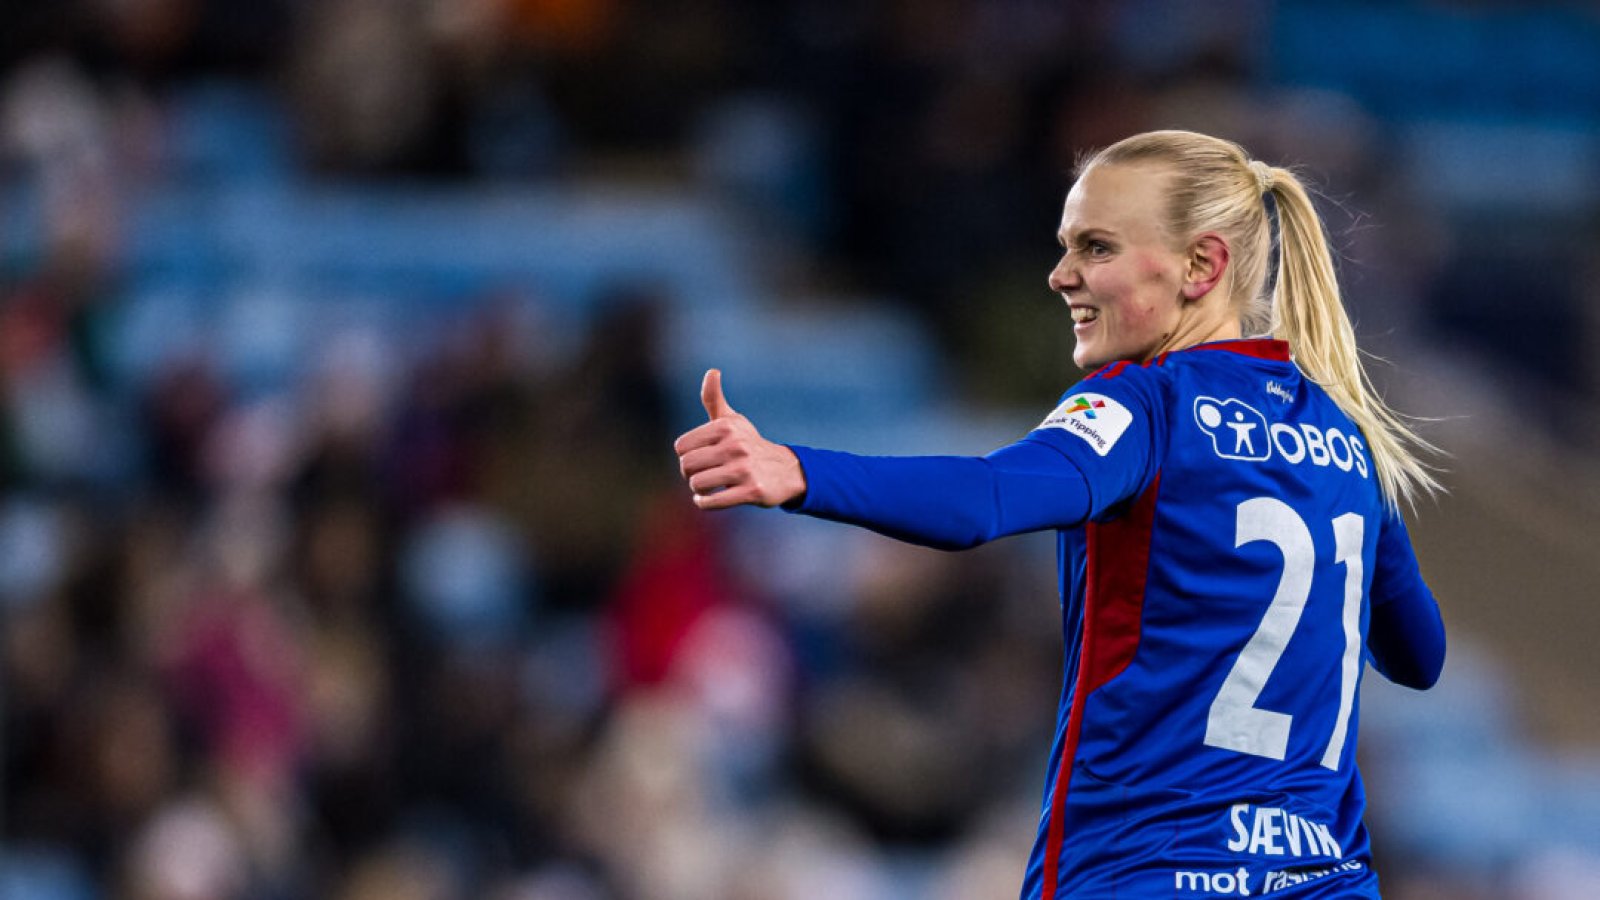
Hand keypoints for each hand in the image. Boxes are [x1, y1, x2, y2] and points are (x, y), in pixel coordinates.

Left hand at [674, 369, 806, 509]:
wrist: (785, 470)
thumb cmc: (749, 444)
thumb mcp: (733, 420)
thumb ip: (715, 398)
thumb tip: (712, 371)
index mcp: (726, 427)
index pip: (681, 447)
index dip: (685, 456)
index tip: (699, 459)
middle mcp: (736, 446)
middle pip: (687, 466)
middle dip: (690, 474)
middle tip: (702, 475)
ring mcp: (745, 470)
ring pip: (698, 484)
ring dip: (699, 490)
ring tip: (708, 487)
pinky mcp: (752, 491)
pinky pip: (713, 502)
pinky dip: (705, 503)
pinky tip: (709, 499)